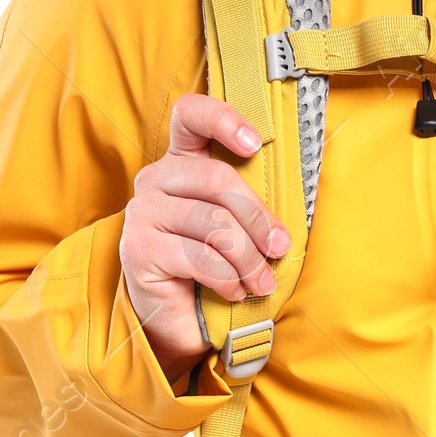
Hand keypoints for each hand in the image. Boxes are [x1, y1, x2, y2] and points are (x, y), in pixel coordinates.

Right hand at [118, 94, 290, 384]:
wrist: (177, 321)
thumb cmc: (214, 265)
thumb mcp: (236, 224)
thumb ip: (251, 199)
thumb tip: (298, 191)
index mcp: (181, 161)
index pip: (191, 115)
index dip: (223, 119)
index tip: (255, 144)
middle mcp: (155, 179)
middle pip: (218, 178)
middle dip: (258, 218)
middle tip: (280, 248)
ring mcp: (141, 213)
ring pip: (214, 223)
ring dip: (249, 258)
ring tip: (262, 282)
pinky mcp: (137, 249)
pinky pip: (198, 257)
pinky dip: (226, 277)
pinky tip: (234, 291)